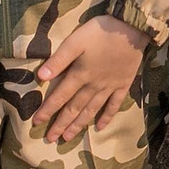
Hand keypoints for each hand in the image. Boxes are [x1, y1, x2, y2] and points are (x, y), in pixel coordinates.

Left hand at [33, 14, 148, 141]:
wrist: (132, 29)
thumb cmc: (101, 32)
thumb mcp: (75, 41)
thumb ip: (59, 60)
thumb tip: (40, 77)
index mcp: (80, 75)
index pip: (60, 96)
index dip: (48, 110)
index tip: (36, 123)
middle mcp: (93, 86)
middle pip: (74, 108)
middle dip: (61, 124)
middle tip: (51, 139)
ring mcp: (109, 87)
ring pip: (91, 110)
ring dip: (79, 124)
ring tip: (68, 138)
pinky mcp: (123, 85)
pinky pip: (114, 105)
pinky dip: (106, 117)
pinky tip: (100, 128)